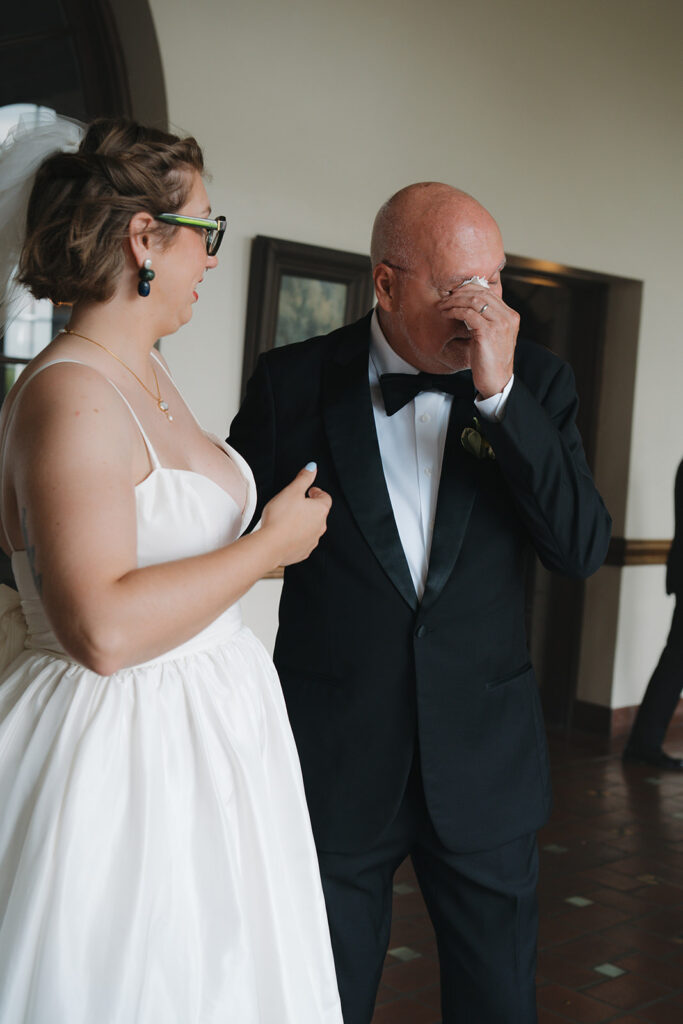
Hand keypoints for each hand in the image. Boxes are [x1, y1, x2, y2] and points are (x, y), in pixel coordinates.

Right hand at [261, 464, 331, 565]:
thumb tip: (312, 467)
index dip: (317, 492)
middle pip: (319, 513)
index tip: (309, 491)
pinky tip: (285, 532)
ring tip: (288, 518)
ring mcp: (312, 541)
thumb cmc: (280, 518)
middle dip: (309, 507)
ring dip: (303, 522)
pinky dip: (296, 536)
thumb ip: (304, 478)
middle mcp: (320, 527)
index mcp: (320, 510)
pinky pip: (303, 541)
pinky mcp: (303, 552)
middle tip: (296, 503)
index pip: (325, 498)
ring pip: (311, 528)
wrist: (270, 546)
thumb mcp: (291, 491)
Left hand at [439, 282, 518, 397]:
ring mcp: (499, 324)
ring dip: (454, 301)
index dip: (469, 289)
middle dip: (459, 294)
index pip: (489, 292)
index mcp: (511, 316)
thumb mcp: (493, 336)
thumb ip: (487, 319)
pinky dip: (454, 311)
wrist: (497, 381)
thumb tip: (469, 305)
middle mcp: (508, 317)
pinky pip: (468, 314)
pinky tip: (446, 314)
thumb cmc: (491, 361)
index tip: (454, 293)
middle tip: (445, 299)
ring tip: (442, 306)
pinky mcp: (488, 332)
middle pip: (481, 293)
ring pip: (474, 301)